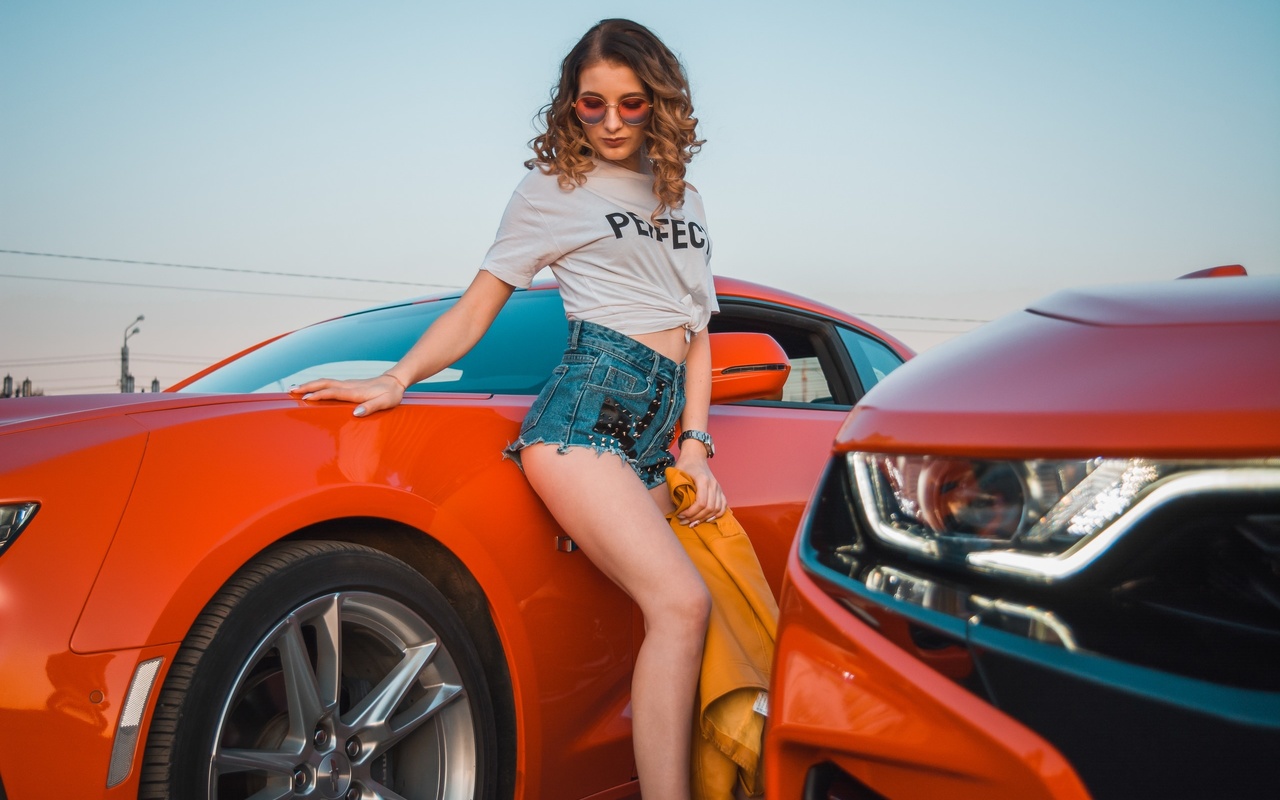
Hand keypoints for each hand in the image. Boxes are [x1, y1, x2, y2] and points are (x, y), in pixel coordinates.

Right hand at [289, 373, 405, 416]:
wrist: (395, 381)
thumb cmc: (391, 394)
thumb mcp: (385, 403)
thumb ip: (371, 408)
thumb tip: (356, 413)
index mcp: (356, 392)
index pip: (334, 392)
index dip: (320, 395)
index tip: (306, 398)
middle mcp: (349, 386)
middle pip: (325, 384)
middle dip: (307, 386)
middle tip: (291, 390)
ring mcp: (348, 384)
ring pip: (325, 382)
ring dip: (310, 385)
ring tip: (295, 389)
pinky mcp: (348, 385)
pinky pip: (329, 384)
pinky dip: (317, 385)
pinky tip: (311, 389)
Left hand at [674, 449, 726, 526]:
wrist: (695, 457)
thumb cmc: (685, 465)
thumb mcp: (677, 475)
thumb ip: (676, 489)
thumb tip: (676, 507)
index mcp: (703, 480)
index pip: (701, 503)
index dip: (691, 513)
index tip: (680, 515)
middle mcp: (713, 484)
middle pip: (709, 508)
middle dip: (696, 518)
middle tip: (684, 521)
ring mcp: (718, 488)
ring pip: (717, 509)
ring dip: (705, 518)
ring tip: (693, 522)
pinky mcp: (720, 491)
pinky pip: (723, 506)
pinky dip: (717, 515)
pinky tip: (707, 519)